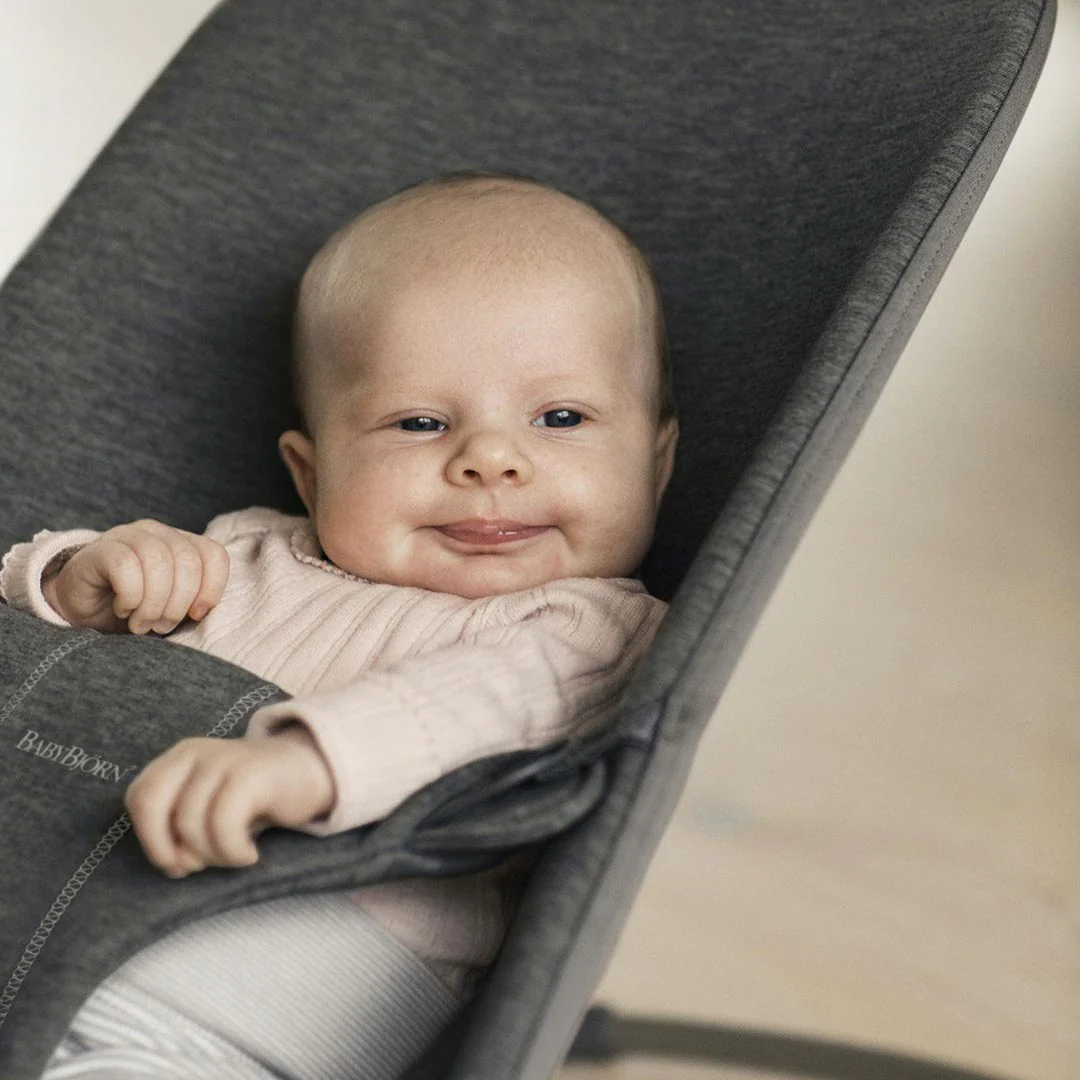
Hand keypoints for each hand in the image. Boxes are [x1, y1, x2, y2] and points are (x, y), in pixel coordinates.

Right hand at [43, 519, 228, 633]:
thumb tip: (202, 611)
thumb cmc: (132, 608)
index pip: (214, 554)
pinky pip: (126, 567)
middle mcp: (157, 533)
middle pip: (188, 561)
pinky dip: (130, 596)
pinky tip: (122, 609)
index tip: (196, 615)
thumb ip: (191, 600)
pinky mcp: (99, 549)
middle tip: (162, 626)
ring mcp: (127, 536)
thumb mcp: (169, 605)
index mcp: (181, 542)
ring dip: (154, 603)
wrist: (80, 609)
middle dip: (179, 603)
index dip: (212, 587)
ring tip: (142, 623)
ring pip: (159, 562)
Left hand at [124, 725, 335, 877]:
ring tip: (234, 857)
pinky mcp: (251, 773)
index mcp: (178, 759)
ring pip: (190, 822)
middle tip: (197, 866)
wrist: (310, 770)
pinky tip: (250, 855)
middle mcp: (195, 753)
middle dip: (167, 848)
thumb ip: (182, 829)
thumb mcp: (210, 809)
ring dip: (211, 855)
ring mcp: (223, 759)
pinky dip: (233, 851)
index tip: (177, 861)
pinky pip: (223, 823)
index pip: (139, 798)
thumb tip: (175, 863)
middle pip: (153, 807)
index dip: (151, 838)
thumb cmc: (255, 798)